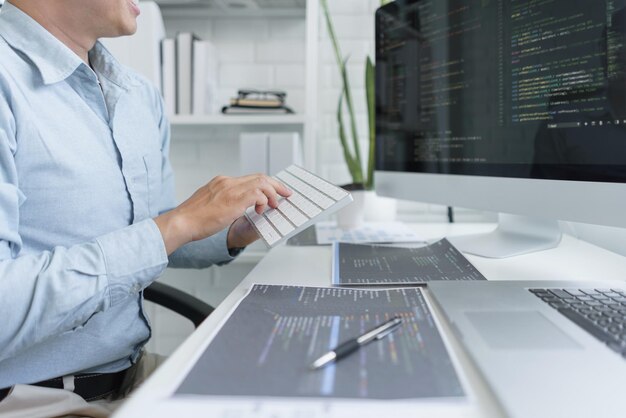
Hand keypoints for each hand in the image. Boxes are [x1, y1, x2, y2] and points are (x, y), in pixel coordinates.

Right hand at [154, 174, 290, 253]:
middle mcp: (227, 182)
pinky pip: (258, 194)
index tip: (273, 190)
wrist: (181, 222)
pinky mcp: (234, 199)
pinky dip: (264, 201)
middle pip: (259, 176)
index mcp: (220, 182)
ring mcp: (230, 189)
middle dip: (275, 185)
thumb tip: (232, 207)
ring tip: (274, 205)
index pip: (249, 178)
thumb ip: (221, 202)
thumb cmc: (191, 219)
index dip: (264, 184)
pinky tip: (261, 210)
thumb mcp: (208, 204)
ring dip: (272, 193)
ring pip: (262, 182)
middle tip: (285, 193)